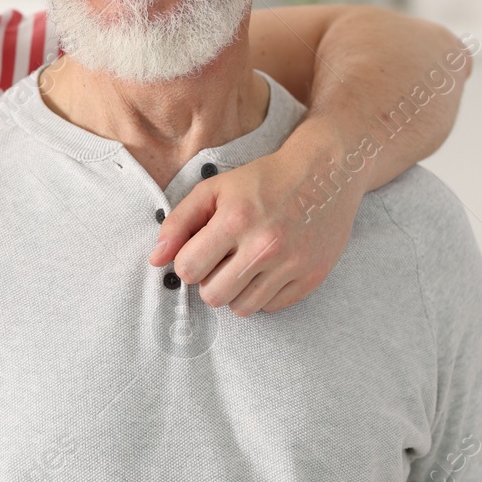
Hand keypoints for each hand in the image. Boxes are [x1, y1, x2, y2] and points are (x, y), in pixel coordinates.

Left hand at [148, 140, 361, 315]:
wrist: (325, 172)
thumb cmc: (263, 180)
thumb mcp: (214, 189)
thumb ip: (178, 222)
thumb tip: (155, 260)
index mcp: (235, 219)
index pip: (188, 269)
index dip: (188, 262)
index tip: (200, 251)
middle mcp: (265, 245)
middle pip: (213, 296)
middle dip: (210, 281)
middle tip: (222, 260)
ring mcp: (292, 264)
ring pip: (241, 309)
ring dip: (236, 291)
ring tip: (244, 266)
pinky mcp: (312, 277)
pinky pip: (271, 307)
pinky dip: (264, 294)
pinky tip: (268, 269)